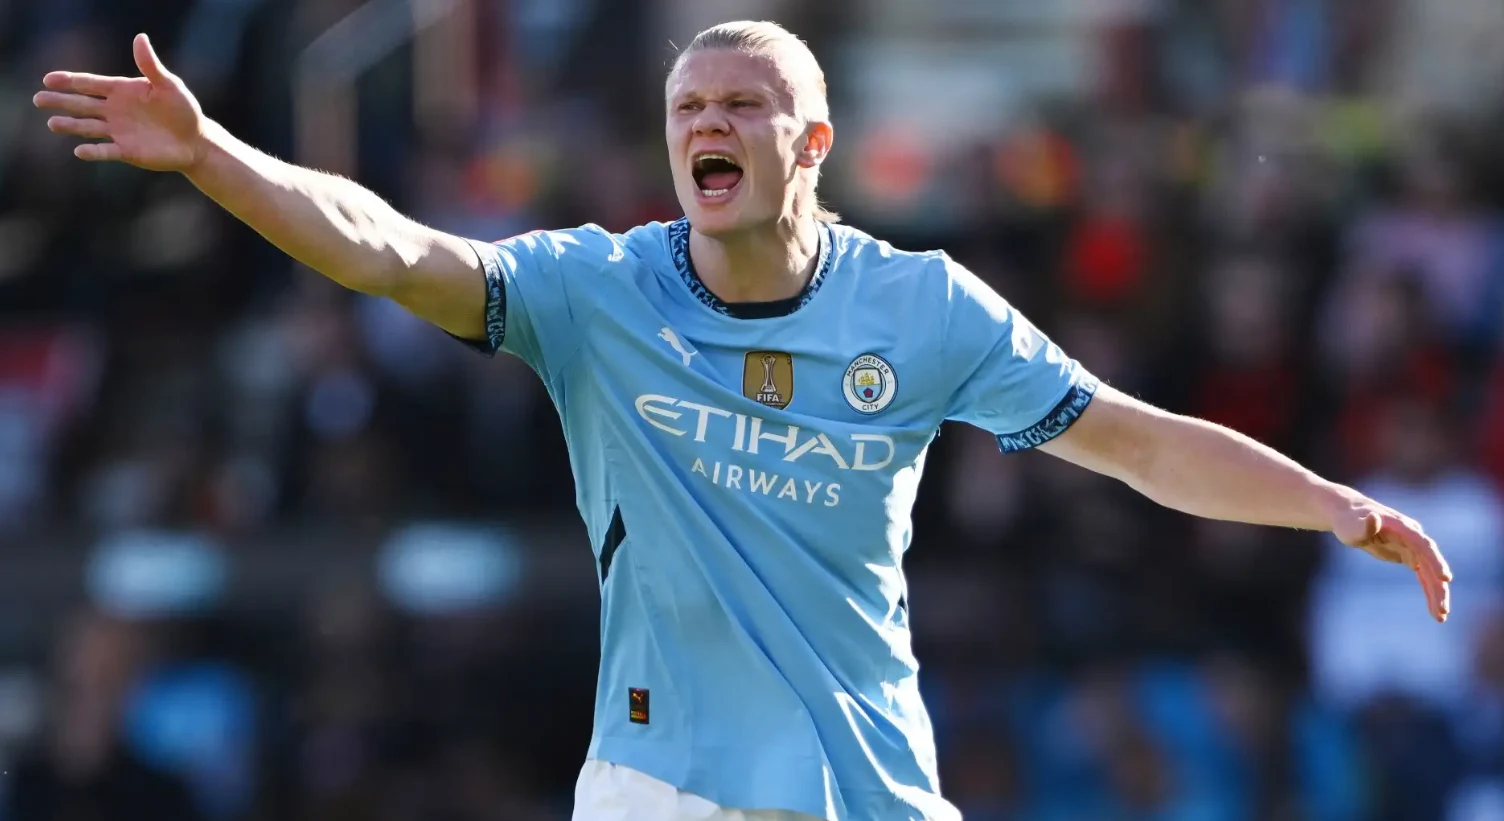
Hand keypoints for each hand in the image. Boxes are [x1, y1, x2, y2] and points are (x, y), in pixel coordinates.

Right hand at [33, 34, 206, 171]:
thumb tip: (140, 38)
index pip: (91, 84)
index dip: (70, 81)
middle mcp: (115, 111)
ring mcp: (118, 131)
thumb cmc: (183, 109)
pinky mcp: (127, 151)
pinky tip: (79, 151)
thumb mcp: (169, 85)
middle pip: (82, 105)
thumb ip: (151, 65)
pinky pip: (106, 151)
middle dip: (61, 101)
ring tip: (52, 123)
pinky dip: (93, 152)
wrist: (196, 140)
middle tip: (39, 99)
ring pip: (88, 127)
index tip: (49, 79)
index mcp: (122, 91)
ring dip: (70, 125)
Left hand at [1331, 495, 1452, 621]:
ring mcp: (1413, 548)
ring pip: (1431, 573)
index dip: (1435, 561)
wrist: (1351, 517)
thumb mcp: (1351, 526)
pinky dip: (1430, 592)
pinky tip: (1435, 611)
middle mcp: (1413, 537)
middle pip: (1431, 563)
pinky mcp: (1409, 557)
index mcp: (1403, 528)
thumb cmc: (1349, 522)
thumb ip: (1363, 526)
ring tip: (1441, 617)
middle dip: (1438, 586)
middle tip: (1444, 609)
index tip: (1445, 578)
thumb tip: (1374, 518)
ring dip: (1437, 594)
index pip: (1423, 545)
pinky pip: (1424, 577)